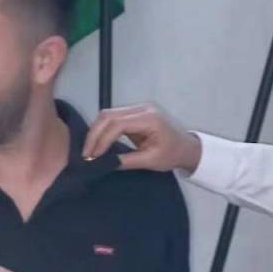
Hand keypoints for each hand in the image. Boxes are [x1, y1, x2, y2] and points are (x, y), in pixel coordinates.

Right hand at [83, 104, 201, 173]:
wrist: (186, 147)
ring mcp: (137, 108)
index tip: (93, 156)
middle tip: (86, 154)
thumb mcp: (151, 161)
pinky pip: (112, 118)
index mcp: (149, 119)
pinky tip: (98, 143)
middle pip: (108, 115)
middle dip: (94, 135)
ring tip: (90, 150)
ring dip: (96, 132)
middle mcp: (142, 108)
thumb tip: (104, 163)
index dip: (102, 140)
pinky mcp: (133, 113)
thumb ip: (127, 161)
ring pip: (107, 115)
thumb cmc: (172, 154)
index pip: (118, 124)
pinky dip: (102, 130)